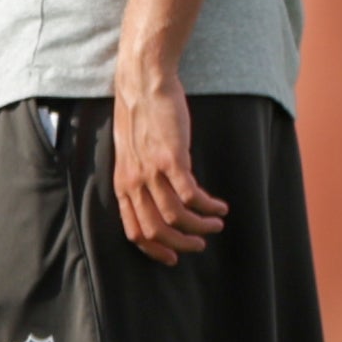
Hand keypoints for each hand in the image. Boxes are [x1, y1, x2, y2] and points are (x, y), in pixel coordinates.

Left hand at [109, 76, 224, 264]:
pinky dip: (207, 206)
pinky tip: (219, 206)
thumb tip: (157, 198)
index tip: (173, 257)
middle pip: (156, 230)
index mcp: (122, 185)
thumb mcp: (131, 154)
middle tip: (200, 244)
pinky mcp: (171, 158)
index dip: (155, 250)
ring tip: (216, 223)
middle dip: (181, 245)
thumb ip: (140, 177)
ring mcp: (151, 171)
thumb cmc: (140, 116)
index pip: (134, 231)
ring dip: (200, 226)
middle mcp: (134, 182)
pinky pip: (191, 195)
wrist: (143, 84)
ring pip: (176, 217)